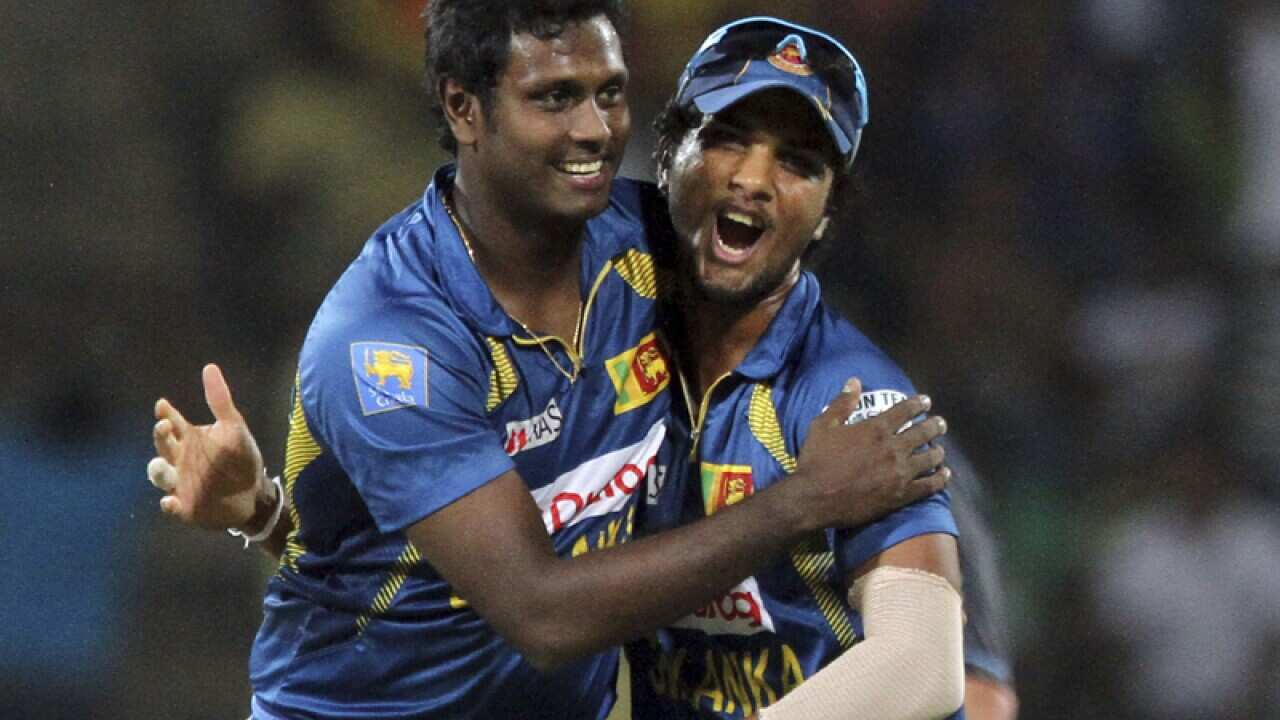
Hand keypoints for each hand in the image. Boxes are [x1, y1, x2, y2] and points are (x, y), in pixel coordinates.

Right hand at [148, 363, 267, 531]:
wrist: (254, 493)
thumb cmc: (240, 458)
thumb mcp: (233, 427)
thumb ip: (220, 400)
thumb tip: (209, 367)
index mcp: (189, 439)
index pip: (172, 423)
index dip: (166, 414)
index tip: (163, 405)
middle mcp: (179, 459)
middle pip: (163, 446)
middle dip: (161, 437)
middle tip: (164, 427)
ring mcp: (180, 483)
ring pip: (160, 475)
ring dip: (159, 471)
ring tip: (162, 464)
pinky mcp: (186, 506)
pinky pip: (172, 506)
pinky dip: (169, 504)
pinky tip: (170, 501)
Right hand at [791, 378, 948, 529]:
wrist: (815, 498)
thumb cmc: (816, 461)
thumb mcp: (823, 425)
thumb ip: (842, 403)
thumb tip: (855, 381)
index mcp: (876, 428)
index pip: (905, 410)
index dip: (918, 403)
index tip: (926, 401)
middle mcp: (894, 447)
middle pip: (924, 432)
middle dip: (935, 425)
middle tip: (940, 424)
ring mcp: (900, 472)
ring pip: (930, 457)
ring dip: (938, 451)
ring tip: (940, 450)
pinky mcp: (902, 494)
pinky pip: (929, 485)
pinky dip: (939, 479)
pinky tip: (943, 476)